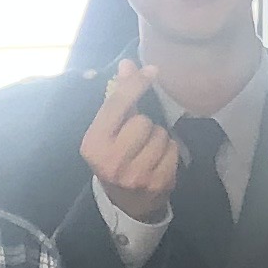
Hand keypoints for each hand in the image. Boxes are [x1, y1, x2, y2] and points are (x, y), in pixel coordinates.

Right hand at [81, 60, 181, 224]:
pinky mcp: (158, 183)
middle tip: (137, 139)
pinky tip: (158, 160)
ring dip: (159, 138)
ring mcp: (135, 175)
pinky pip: (173, 150)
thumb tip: (128, 64)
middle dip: (144, 125)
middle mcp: (111, 162)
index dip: (135, 84)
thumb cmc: (115, 158)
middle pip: (143, 121)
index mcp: (93, 144)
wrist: (127, 203)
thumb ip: (118, 98)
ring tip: (147, 150)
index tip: (151, 70)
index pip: (116, 106)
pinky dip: (170, 151)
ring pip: (161, 135)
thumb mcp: (109, 131)